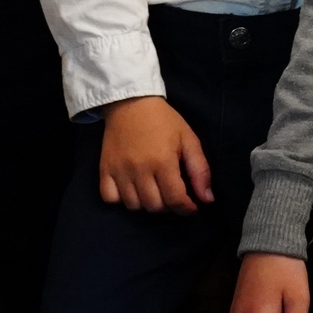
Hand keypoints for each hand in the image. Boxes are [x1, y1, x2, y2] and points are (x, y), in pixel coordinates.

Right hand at [99, 95, 212, 212]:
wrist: (131, 103)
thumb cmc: (164, 121)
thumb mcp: (189, 139)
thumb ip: (200, 170)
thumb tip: (207, 199)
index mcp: (163, 162)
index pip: (175, 199)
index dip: (186, 209)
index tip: (191, 207)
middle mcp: (140, 170)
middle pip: (154, 206)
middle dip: (168, 205)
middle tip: (172, 193)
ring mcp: (119, 171)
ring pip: (133, 206)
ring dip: (146, 203)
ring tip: (153, 190)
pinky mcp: (104, 169)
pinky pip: (110, 198)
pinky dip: (122, 199)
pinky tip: (132, 188)